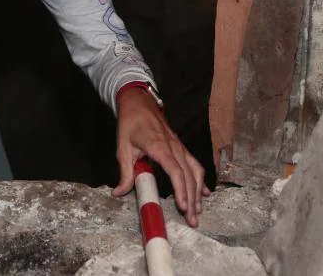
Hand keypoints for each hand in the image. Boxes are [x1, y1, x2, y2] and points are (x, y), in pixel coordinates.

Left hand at [111, 88, 210, 226]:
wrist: (138, 103)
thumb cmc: (130, 123)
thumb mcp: (122, 147)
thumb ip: (124, 171)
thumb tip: (118, 193)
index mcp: (159, 146)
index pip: (175, 171)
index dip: (181, 190)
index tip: (182, 206)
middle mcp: (174, 147)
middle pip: (188, 176)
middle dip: (192, 199)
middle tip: (192, 219)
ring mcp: (179, 146)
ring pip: (195, 171)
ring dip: (198, 192)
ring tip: (197, 211)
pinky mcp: (181, 147)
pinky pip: (194, 164)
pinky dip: (200, 180)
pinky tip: (204, 193)